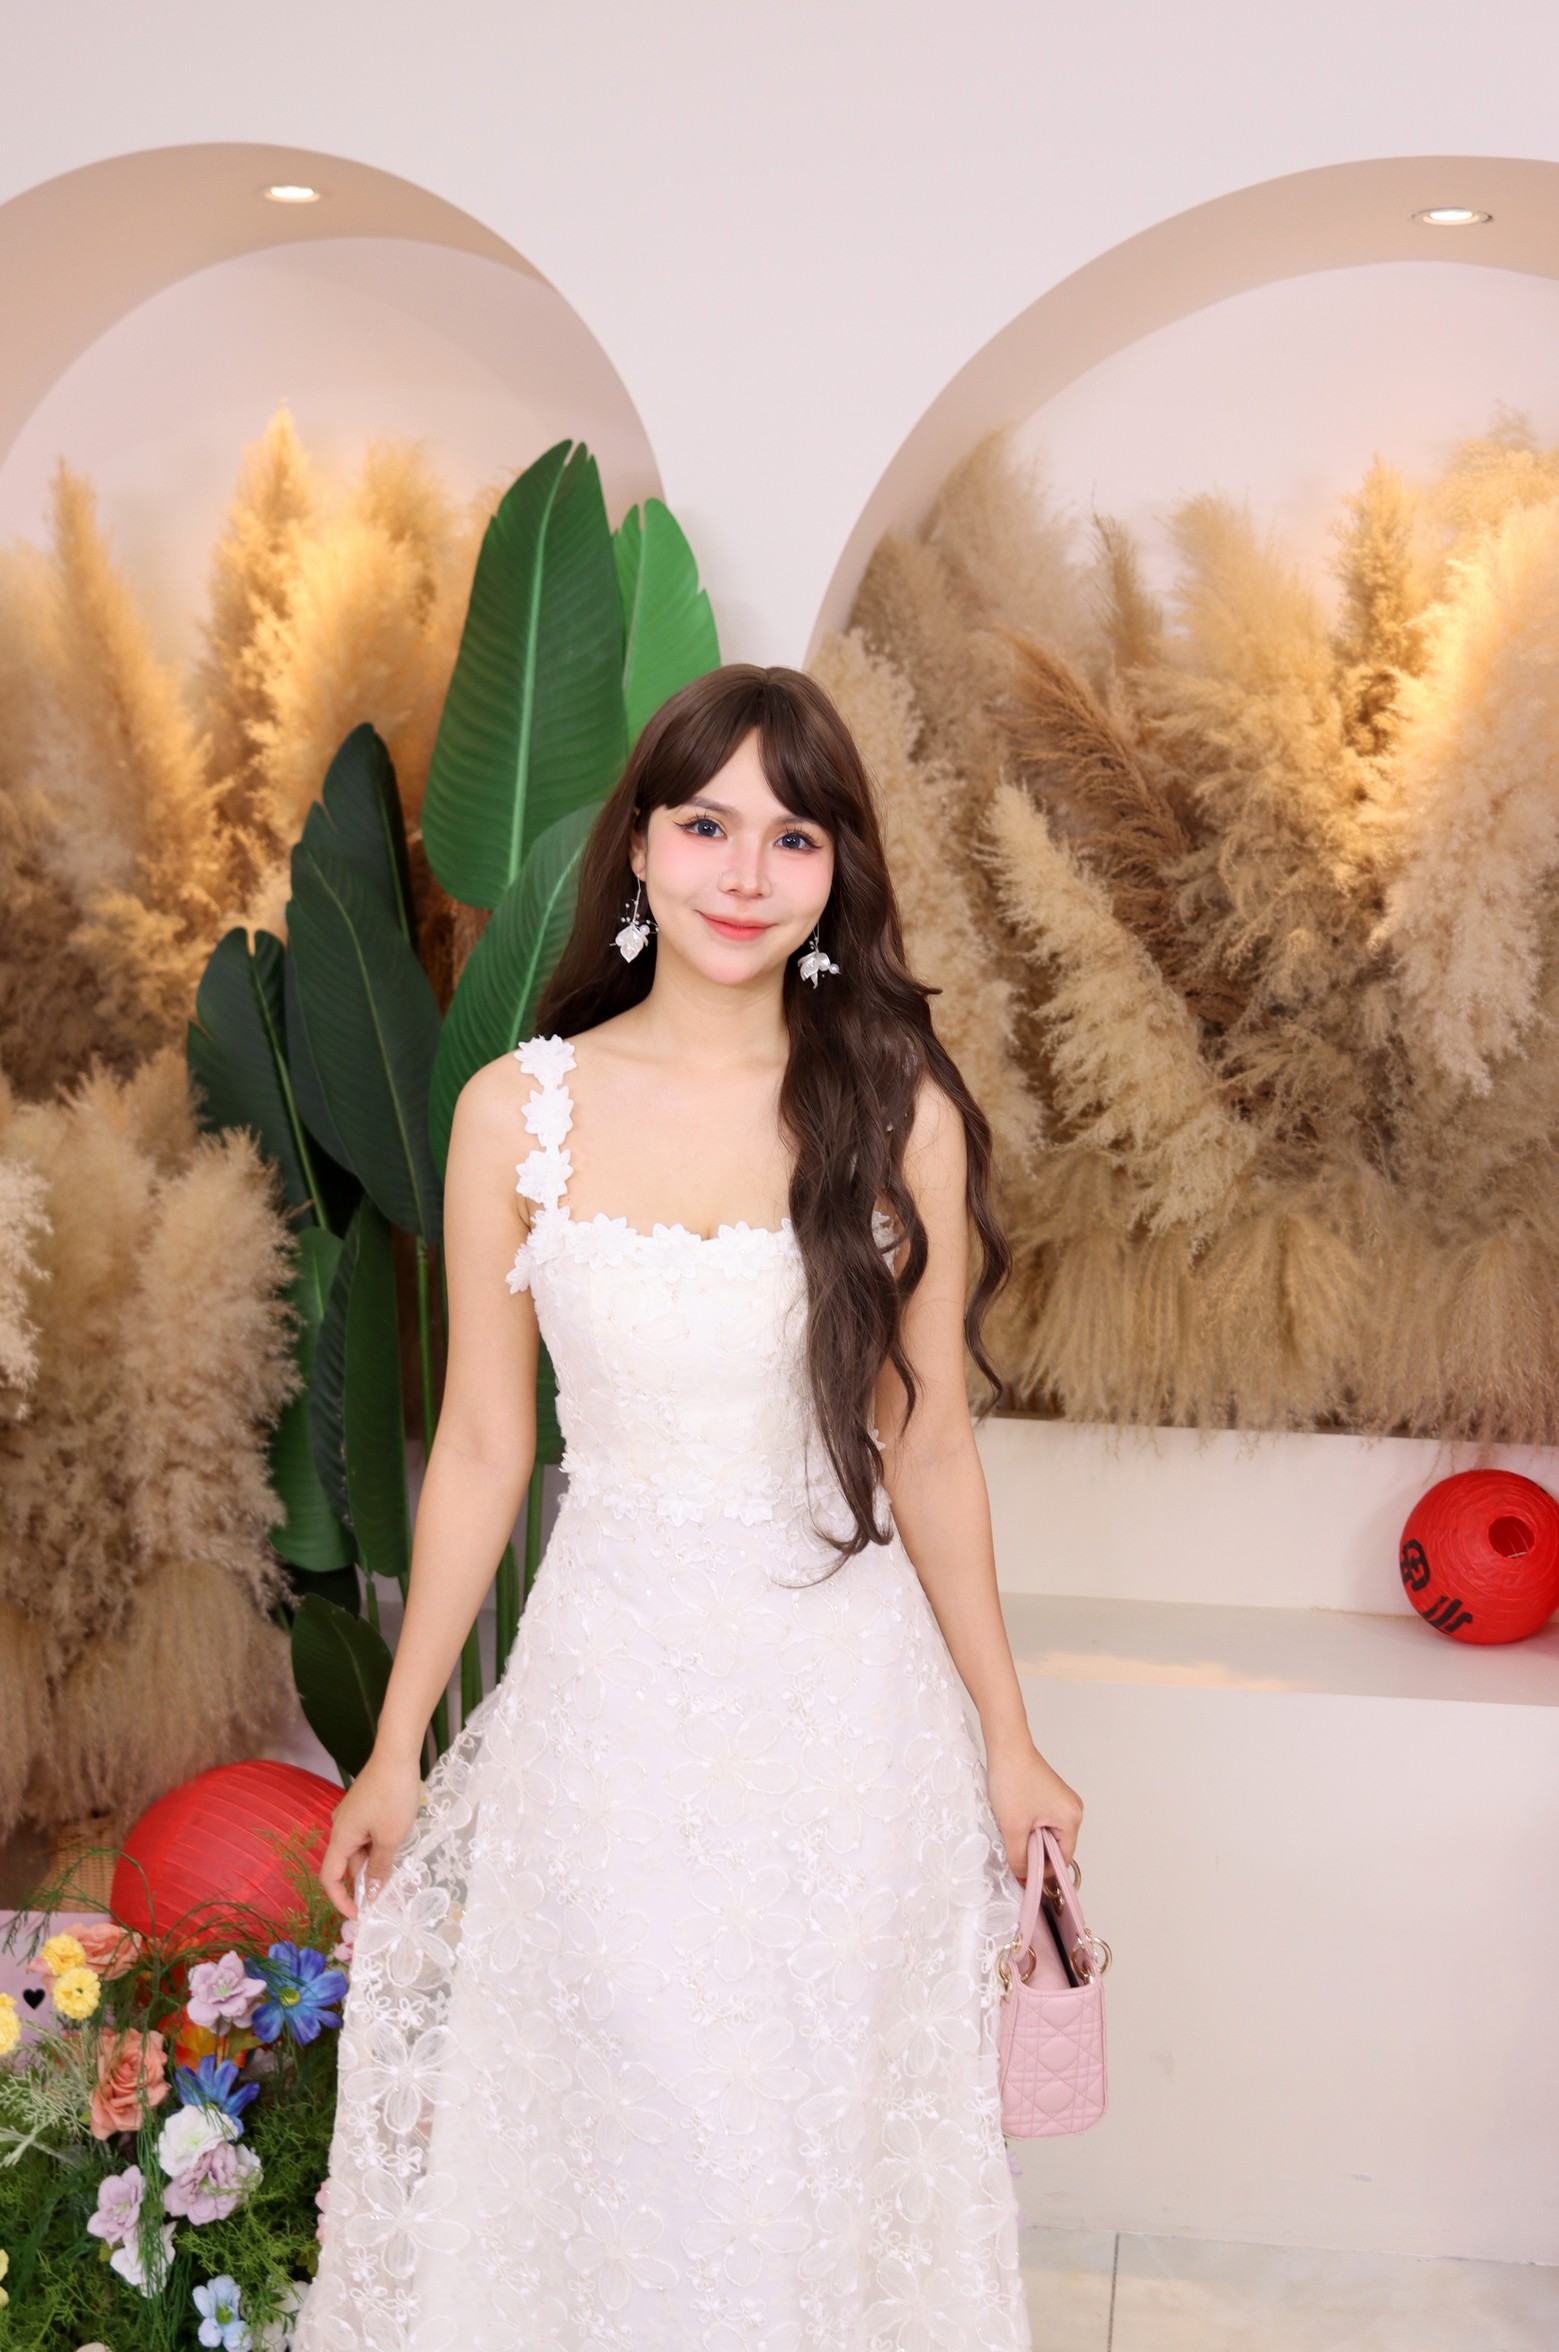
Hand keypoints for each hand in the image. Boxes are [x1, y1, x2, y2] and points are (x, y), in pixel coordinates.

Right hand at [317, 1748, 422, 1917]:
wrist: (397, 1755)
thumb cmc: (393, 1797)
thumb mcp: (390, 1838)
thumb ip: (379, 1869)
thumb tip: (370, 1895)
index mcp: (340, 1837)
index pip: (329, 1878)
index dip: (340, 1900)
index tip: (359, 1916)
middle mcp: (340, 1826)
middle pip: (346, 1864)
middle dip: (364, 1882)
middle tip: (388, 1895)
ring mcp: (351, 1815)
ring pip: (358, 1849)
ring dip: (373, 1863)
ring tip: (397, 1868)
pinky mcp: (362, 1806)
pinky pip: (364, 1835)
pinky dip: (376, 1847)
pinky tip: (396, 1845)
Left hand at [984, 1737, 1083, 1879]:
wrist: (1006, 1747)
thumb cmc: (1013, 1782)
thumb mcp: (1013, 1828)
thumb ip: (1019, 1858)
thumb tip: (1023, 1877)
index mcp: (1071, 1819)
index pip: (1063, 1859)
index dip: (1043, 1871)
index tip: (1024, 1876)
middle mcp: (1073, 1810)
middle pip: (1057, 1848)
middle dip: (1036, 1854)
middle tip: (1014, 1854)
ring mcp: (1063, 1802)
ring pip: (1048, 1835)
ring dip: (1031, 1840)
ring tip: (1013, 1834)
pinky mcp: (1051, 1796)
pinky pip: (1044, 1822)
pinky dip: (1030, 1828)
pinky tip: (1015, 1822)